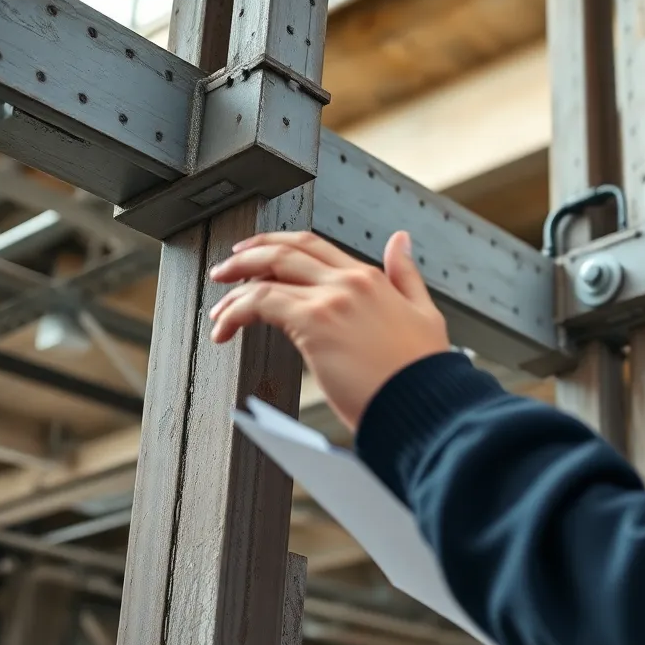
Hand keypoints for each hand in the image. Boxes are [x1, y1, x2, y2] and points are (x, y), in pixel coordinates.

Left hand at [208, 229, 448, 430]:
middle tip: (226, 270)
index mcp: (371, 278)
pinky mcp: (314, 322)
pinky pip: (259, 303)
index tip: (257, 255)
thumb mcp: (425, 313)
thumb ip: (406, 275)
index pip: (314, 247)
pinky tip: (225, 328)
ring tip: (218, 309)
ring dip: (233, 289)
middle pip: (285, 250)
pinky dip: (234, 312)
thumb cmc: (424, 373)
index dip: (279, 247)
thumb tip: (401, 241)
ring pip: (266, 275)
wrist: (426, 403)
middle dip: (247, 255)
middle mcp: (349, 281)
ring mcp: (330, 299)